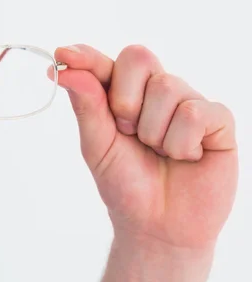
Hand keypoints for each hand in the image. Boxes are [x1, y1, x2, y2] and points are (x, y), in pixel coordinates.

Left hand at [53, 45, 237, 281]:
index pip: (106, 63)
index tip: (64, 55)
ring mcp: (187, 102)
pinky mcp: (217, 120)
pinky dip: (181, 143)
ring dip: (153, 131)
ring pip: (167, 87)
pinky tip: (186, 157)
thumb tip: (64, 67)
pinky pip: (195, 112)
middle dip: (125, 99)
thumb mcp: (97, 145)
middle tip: (128, 132)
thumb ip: (86, 104)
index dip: (86, 56)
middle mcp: (156, 91)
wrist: (158, 226)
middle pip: (138, 58)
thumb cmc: (125, 184)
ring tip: (159, 152)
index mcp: (123, 94)